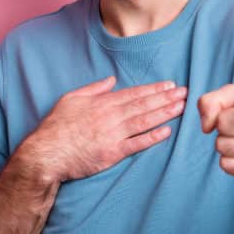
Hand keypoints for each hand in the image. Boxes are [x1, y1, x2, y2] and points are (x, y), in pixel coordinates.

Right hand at [21, 75, 186, 182]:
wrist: (47, 153)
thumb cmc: (56, 126)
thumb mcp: (71, 99)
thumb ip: (93, 88)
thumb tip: (110, 80)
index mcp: (102, 102)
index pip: (134, 93)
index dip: (154, 89)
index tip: (170, 85)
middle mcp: (110, 116)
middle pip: (144, 105)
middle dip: (166, 98)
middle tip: (186, 94)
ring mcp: (113, 135)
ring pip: (144, 121)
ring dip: (165, 114)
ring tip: (181, 108)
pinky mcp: (112, 153)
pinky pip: (137, 144)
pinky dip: (153, 137)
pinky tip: (167, 131)